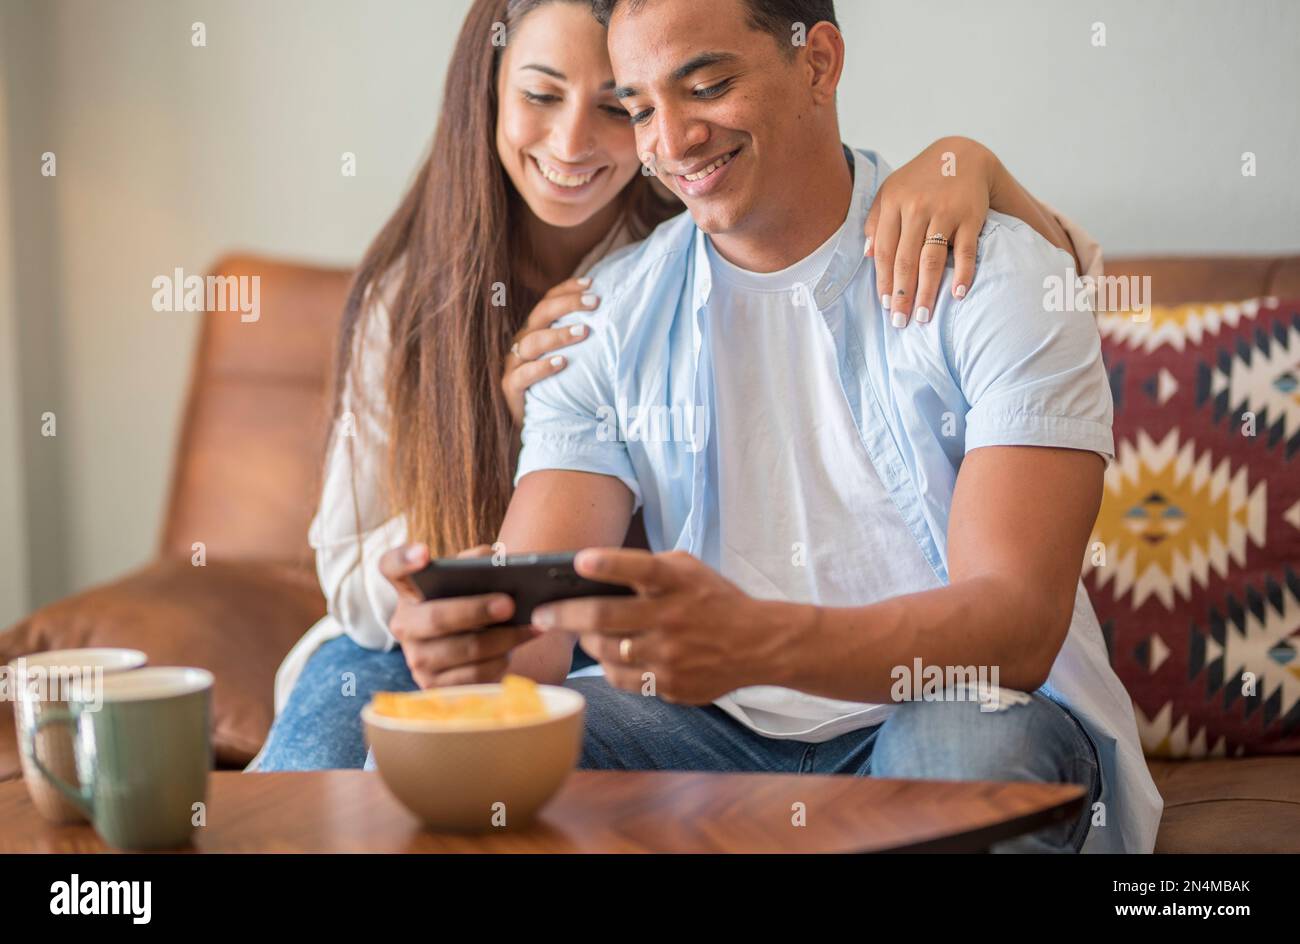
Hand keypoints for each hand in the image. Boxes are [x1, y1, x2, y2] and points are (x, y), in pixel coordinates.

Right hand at [378, 542, 537, 688]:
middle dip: (476, 610)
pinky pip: (474, 676)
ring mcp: (416, 658)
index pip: (391, 567)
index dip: (404, 559)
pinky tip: (522, 645)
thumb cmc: (475, 602)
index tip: (424, 552)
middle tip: (509, 604)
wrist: (479, 648)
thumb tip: (498, 560)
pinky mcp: (435, 686)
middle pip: (435, 617)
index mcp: (409, 588)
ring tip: (531, 625)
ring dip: (502, 638)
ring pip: (462, 649)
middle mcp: (405, 623)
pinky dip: (502, 660)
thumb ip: (479, 564)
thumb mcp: (472, 580)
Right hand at [502, 276, 599, 425]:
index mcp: (536, 330)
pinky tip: (562, 363)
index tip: (592, 283)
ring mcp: (514, 364)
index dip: (567, 289)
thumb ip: (585, 340)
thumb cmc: (564, 387)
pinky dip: (541, 368)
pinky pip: (522, 375)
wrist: (543, 425)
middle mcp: (523, 342)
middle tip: (595, 302)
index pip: (548, 301)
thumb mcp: (575, 360)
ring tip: (583, 331)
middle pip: (541, 314)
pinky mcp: (511, 388)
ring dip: (558, 335)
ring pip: (531, 342)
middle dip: (568, 305)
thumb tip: (619, 319)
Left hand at [530, 549, 774, 704]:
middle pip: (605, 617)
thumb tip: (594, 573)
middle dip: (563, 615)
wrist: (759, 644)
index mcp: (677, 582)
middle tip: (540, 614)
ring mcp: (671, 655)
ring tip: (579, 633)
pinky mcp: (671, 685)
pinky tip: (608, 654)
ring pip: (607, 651)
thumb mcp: (689, 570)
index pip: (639, 568)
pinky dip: (609, 665)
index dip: (608, 564)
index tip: (578, 561)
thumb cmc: (714, 599)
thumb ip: (649, 567)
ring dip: (586, 641)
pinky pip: (623, 678)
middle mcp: (672, 618)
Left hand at [865, 136, 996, 327]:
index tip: (885, 305)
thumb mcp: (891, 192)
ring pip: (932, 259)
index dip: (883, 281)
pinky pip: (966, 250)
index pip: (884, 251)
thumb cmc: (920, 181)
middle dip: (902, 295)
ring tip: (923, 316)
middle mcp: (917, 207)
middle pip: (905, 260)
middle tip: (901, 322)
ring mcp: (945, 211)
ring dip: (927, 291)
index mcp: (893, 203)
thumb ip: (876, 221)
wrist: (962, 155)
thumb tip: (866, 255)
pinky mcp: (970, 215)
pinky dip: (963, 273)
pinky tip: (957, 294)